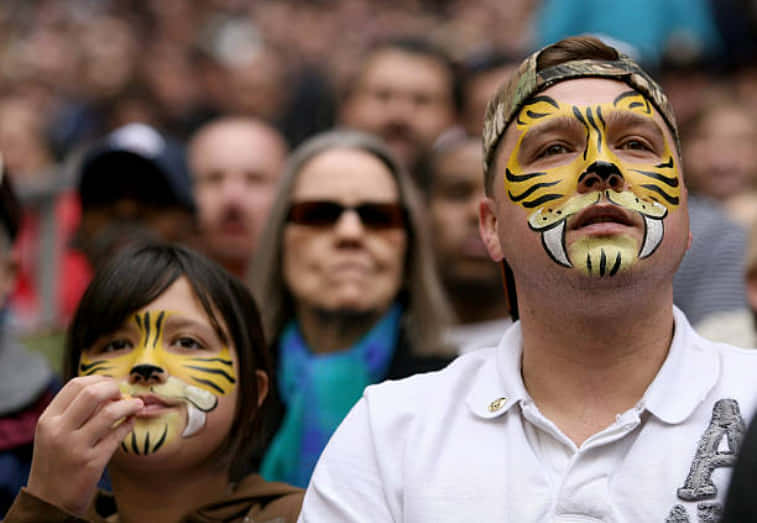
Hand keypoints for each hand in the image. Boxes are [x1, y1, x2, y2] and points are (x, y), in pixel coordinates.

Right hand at [26, 375, 143, 515]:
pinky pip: (118, 435)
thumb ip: (74, 411)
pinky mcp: (91, 463)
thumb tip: (109, 388)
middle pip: (93, 393)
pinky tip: (131, 423)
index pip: (76, 384)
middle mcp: (59, 431)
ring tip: (138, 405)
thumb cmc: (56, 461)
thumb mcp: (54, 433)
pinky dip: (129, 425)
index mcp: (48, 420)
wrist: (48, 502)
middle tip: (124, 394)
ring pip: (110, 413)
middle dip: (115, 388)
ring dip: (130, 405)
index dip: (100, 379)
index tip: (112, 385)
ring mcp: (75, 448)